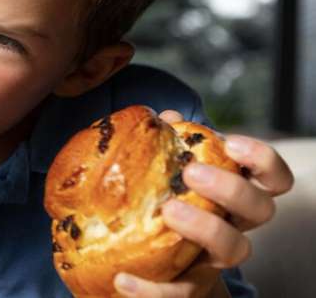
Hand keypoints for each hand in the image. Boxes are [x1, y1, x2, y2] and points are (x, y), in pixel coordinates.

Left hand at [113, 109, 293, 297]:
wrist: (159, 266)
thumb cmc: (170, 205)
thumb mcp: (170, 174)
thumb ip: (169, 145)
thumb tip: (166, 116)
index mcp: (235, 195)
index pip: (272, 178)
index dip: (262, 159)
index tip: (231, 143)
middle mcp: (236, 226)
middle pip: (260, 209)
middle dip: (231, 188)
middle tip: (193, 173)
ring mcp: (216, 258)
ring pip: (234, 248)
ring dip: (206, 228)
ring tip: (168, 212)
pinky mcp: (192, 287)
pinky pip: (180, 293)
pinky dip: (152, 290)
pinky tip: (123, 279)